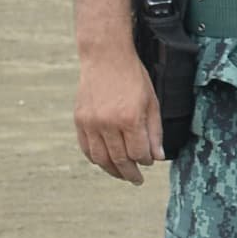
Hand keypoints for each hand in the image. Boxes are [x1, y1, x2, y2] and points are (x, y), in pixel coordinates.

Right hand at [75, 49, 161, 183]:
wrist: (105, 56)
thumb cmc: (133, 77)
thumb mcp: (152, 102)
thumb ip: (154, 131)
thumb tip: (157, 157)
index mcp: (130, 119)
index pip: (138, 153)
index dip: (145, 161)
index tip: (149, 162)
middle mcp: (108, 123)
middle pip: (120, 160)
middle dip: (130, 173)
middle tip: (137, 180)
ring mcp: (91, 123)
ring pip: (101, 158)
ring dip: (112, 170)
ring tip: (122, 174)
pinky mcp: (80, 120)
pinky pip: (86, 148)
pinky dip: (95, 159)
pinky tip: (105, 162)